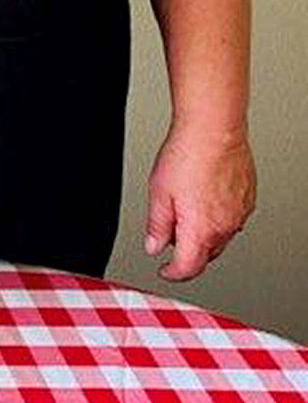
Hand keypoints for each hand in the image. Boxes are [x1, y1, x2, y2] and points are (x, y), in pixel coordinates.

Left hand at [145, 123, 255, 279]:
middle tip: (172, 237)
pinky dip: (218, 218)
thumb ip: (157, 225)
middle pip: (206, 255)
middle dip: (188, 253)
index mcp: (201, 231)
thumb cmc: (187, 156)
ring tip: (187, 212)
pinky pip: (232, 219)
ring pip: (221, 238)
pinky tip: (205, 200)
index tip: (165, 270)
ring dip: (204, 235)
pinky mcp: (247, 198)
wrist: (214, 129)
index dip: (173, 273)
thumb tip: (154, 246)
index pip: (188, 267)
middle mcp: (225, 227)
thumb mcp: (159, 193)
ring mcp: (239, 213)